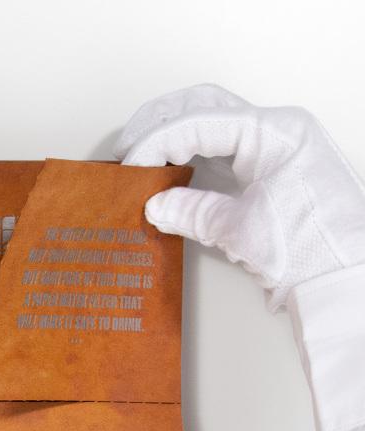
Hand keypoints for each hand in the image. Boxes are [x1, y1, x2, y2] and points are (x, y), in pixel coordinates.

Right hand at [114, 84, 364, 309]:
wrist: (345, 280)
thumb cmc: (315, 252)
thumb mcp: (242, 230)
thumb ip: (192, 212)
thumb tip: (155, 205)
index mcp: (274, 133)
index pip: (199, 121)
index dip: (156, 143)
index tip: (130, 167)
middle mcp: (276, 132)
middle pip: (203, 107)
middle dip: (160, 126)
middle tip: (129, 152)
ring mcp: (274, 149)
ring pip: (211, 124)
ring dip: (174, 139)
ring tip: (144, 164)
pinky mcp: (270, 171)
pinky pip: (222, 150)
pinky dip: (191, 157)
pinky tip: (170, 177)